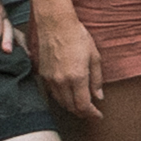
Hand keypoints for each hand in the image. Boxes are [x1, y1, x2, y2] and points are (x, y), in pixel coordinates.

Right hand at [31, 4, 105, 121]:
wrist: (56, 24)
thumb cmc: (77, 36)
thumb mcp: (94, 56)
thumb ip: (96, 79)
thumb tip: (99, 97)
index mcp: (77, 77)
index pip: (83, 105)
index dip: (92, 114)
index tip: (98, 116)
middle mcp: (61, 81)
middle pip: (71, 107)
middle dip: (82, 113)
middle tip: (91, 113)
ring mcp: (50, 78)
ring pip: (61, 102)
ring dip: (71, 107)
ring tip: (81, 106)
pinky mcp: (42, 74)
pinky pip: (52, 93)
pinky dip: (61, 98)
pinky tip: (68, 95)